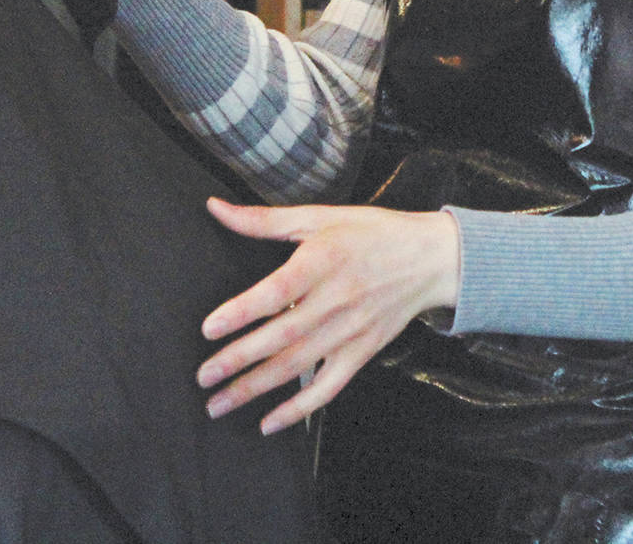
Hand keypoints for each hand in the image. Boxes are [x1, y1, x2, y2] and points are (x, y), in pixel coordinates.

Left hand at [196, 198, 460, 434]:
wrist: (430, 259)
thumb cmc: (371, 233)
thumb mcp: (318, 216)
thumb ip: (263, 219)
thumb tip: (216, 208)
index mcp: (323, 261)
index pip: (278, 291)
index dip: (243, 310)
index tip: (209, 328)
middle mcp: (336, 300)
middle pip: (281, 337)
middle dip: (238, 360)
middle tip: (202, 377)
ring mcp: (350, 332)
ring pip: (297, 367)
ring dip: (255, 389)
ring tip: (218, 404)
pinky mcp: (361, 353)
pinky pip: (328, 389)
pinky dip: (299, 410)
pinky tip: (268, 423)